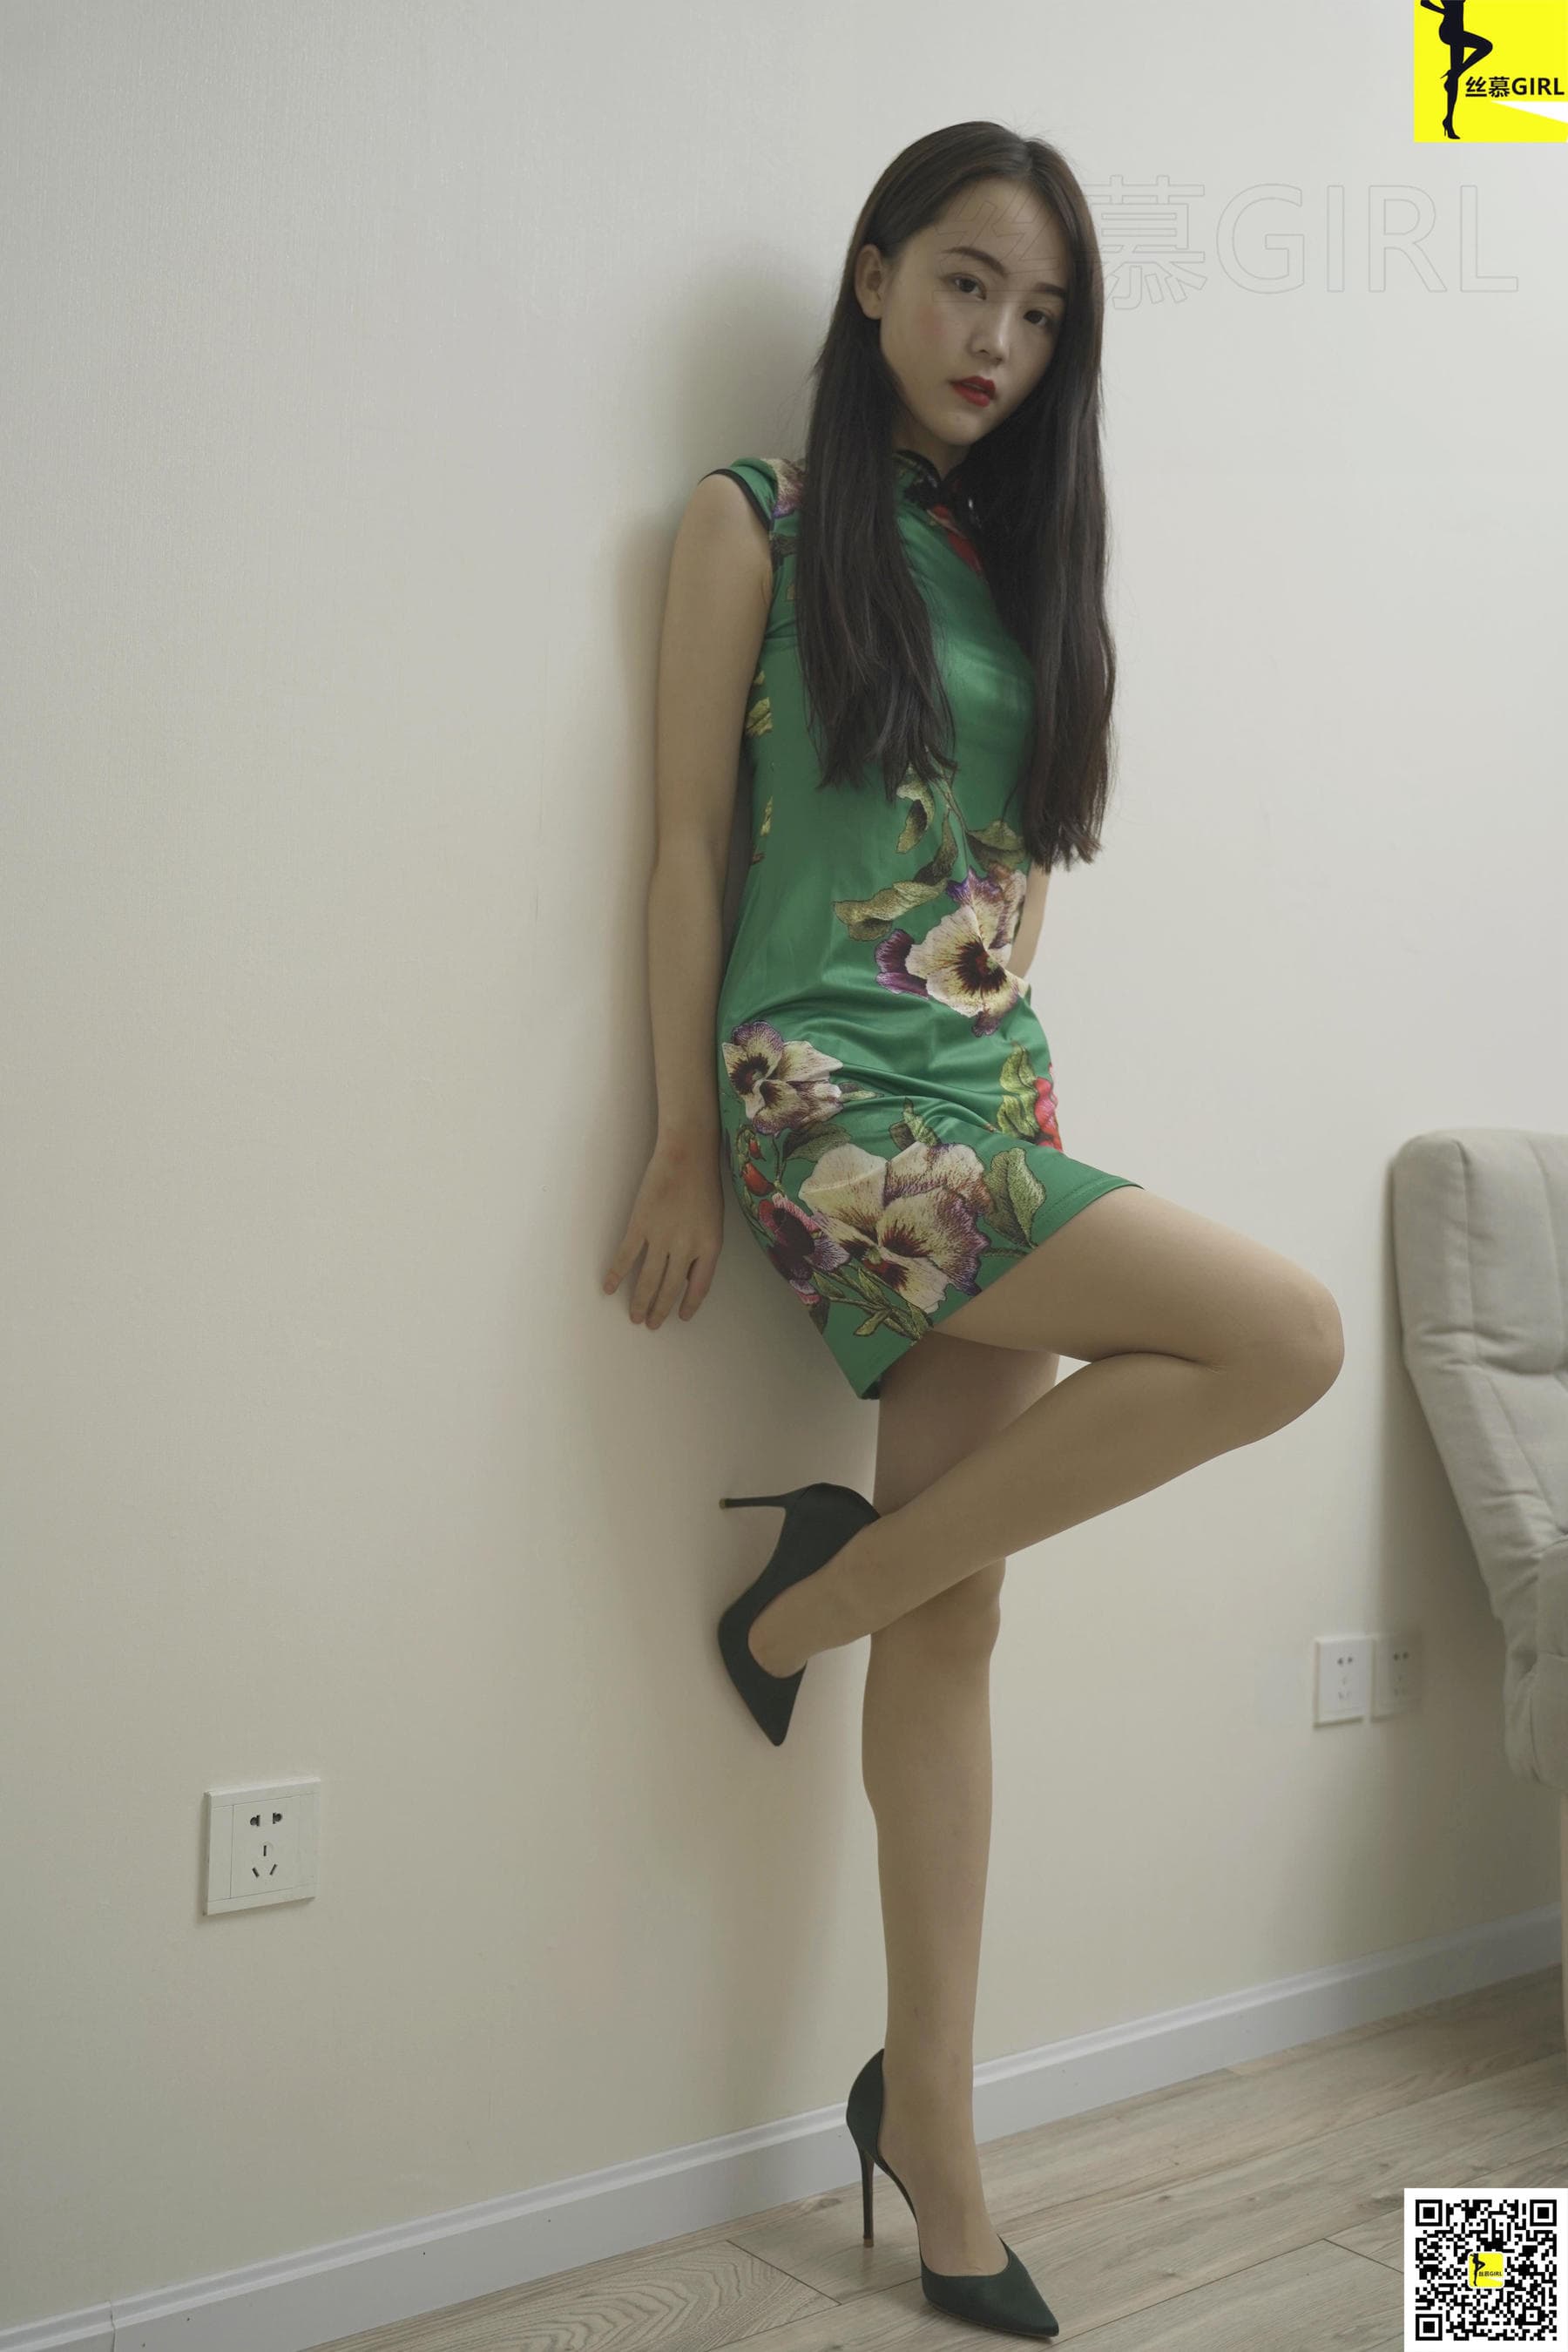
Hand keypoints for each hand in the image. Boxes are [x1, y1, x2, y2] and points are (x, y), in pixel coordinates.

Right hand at [602, 1136, 724, 1328]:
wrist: (687, 1155)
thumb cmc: (704, 1184)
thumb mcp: (713, 1220)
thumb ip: (702, 1247)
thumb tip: (685, 1273)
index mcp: (710, 1247)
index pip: (700, 1287)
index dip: (689, 1304)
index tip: (680, 1317)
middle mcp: (686, 1248)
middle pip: (670, 1288)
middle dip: (660, 1310)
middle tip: (651, 1325)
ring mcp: (662, 1238)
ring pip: (648, 1279)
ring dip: (640, 1301)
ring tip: (635, 1317)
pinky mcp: (640, 1226)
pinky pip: (626, 1257)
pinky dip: (617, 1274)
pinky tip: (609, 1287)